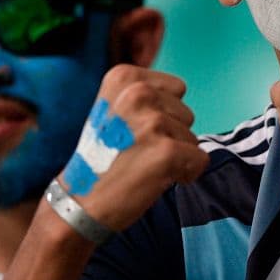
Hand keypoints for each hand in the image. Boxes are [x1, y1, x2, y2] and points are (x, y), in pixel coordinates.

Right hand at [57, 65, 208, 230]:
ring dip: (174, 155)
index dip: (163, 115)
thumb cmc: (102, 157)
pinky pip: (200, 160)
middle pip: (186, 113)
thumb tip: (180, 93)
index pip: (176, 89)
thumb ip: (145, 94)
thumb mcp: (113, 108)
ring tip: (140, 164)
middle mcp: (138, 92)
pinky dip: (185, 174)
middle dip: (169, 135)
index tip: (133, 132)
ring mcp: (152, 122)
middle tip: (136, 152)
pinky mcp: (167, 151)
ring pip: (192, 138)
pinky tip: (155, 179)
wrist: (80, 202)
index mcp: (124, 77)